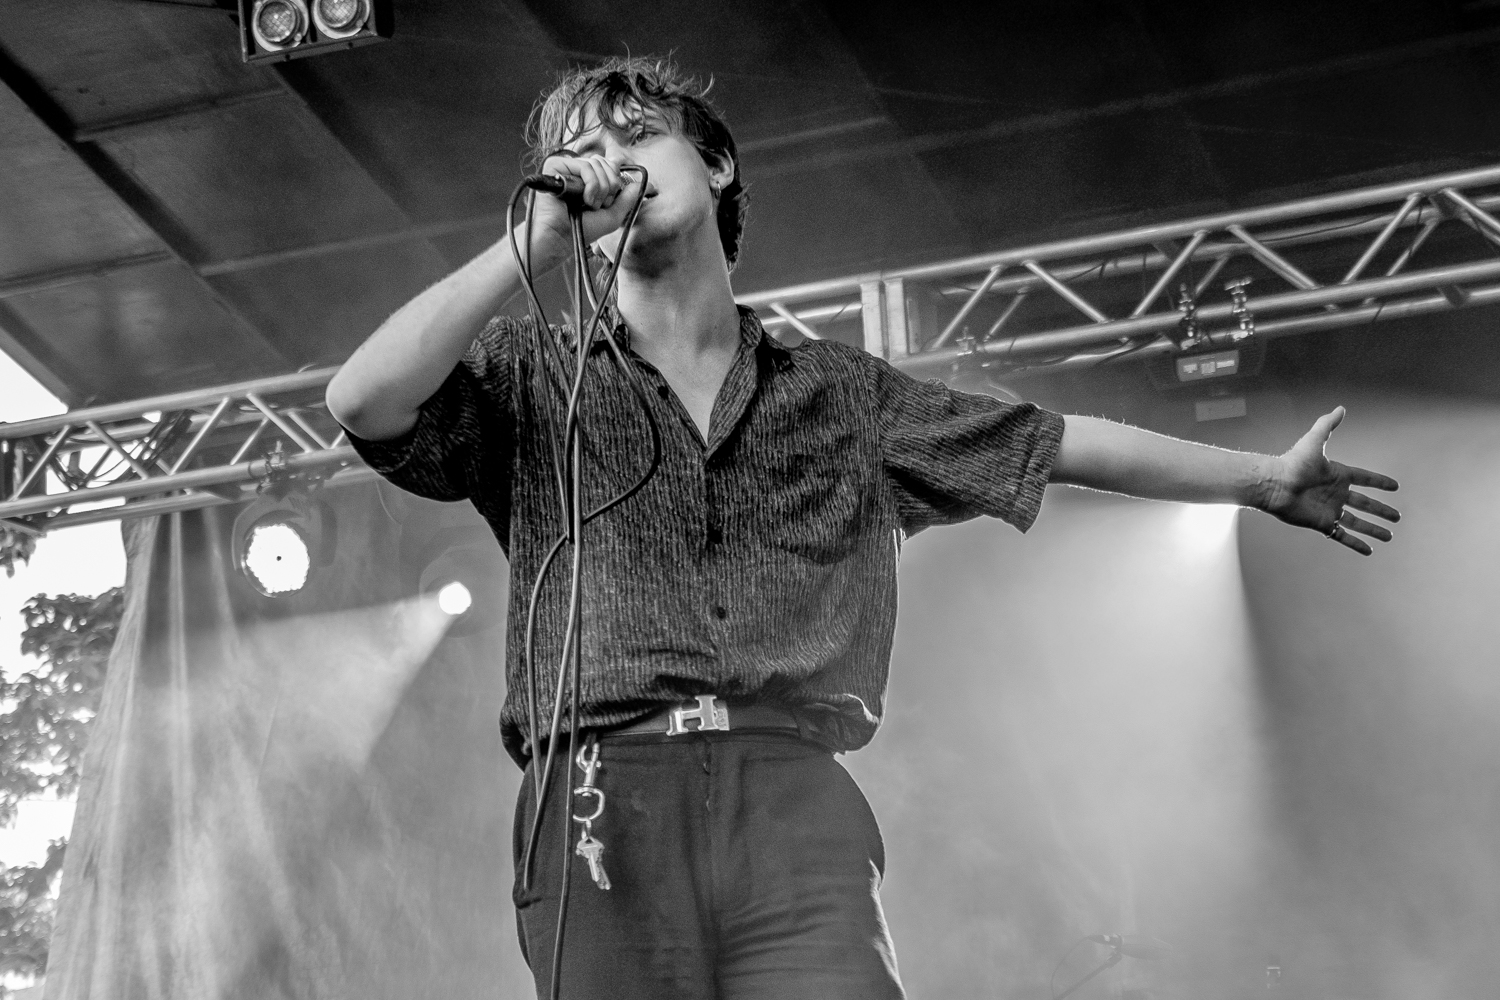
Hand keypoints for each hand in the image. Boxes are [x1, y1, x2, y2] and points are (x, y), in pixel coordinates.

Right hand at [526, 153, 646, 254]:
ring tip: (590, 205)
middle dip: (610, 186)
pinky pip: (585, 166)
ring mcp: (566, 167)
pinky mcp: (555, 165)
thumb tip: (642, 184)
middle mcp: (576, 171)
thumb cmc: (583, 229)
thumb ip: (628, 199)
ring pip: (597, 164)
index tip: (609, 201)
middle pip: (605, 163)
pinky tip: (584, 199)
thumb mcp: (612, 215)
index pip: (609, 165)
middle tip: (600, 205)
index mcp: (587, 179)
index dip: (615, 181)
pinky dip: (592, 185)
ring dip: (601, 189)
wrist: (561, 237)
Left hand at [1262, 406, 1399, 555]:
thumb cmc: (1292, 463)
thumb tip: (1340, 408)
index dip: (1379, 482)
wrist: (1274, 485)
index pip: (1364, 479)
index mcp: (1337, 475)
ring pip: (1358, 522)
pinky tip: (1369, 550)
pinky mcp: (1322, 524)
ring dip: (1373, 529)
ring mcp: (1330, 510)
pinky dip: (1355, 544)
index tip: (1395, 487)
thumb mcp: (1313, 440)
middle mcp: (1336, 494)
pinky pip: (1342, 536)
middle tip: (1397, 516)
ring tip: (1389, 536)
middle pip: (1365, 504)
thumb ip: (1327, 425)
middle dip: (1381, 510)